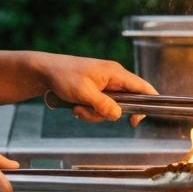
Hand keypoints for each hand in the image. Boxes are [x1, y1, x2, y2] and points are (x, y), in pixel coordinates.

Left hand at [37, 54, 156, 123]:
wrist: (45, 71)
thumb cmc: (63, 75)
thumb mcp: (83, 92)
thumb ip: (103, 104)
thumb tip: (118, 115)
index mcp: (115, 73)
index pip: (142, 87)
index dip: (148, 103)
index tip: (137, 120)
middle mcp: (113, 78)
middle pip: (125, 103)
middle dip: (107, 113)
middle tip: (90, 112)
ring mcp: (104, 85)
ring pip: (110, 108)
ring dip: (94, 114)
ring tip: (77, 107)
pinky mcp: (96, 91)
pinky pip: (100, 107)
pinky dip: (89, 111)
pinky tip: (76, 107)